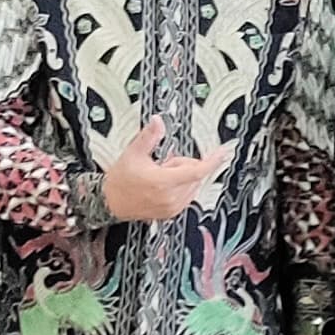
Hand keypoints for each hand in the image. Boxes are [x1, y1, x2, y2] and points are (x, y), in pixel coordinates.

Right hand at [97, 111, 213, 226]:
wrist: (111, 202)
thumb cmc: (121, 181)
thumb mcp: (133, 153)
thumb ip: (149, 136)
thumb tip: (158, 121)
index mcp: (163, 182)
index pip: (196, 170)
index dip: (212, 160)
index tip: (224, 152)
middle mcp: (171, 198)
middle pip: (194, 173)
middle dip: (182, 164)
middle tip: (161, 164)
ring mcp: (173, 207)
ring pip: (192, 183)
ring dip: (182, 175)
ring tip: (159, 175)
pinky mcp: (172, 213)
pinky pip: (188, 194)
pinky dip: (180, 186)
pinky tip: (162, 185)